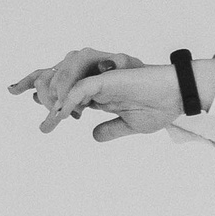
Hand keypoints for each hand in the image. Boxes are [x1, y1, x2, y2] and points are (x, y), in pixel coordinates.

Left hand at [7, 48, 177, 139]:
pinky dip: (67, 100)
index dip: (47, 97)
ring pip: (64, 83)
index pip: (66, 92)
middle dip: (38, 90)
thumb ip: (111, 129)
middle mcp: (95, 83)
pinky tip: (60, 114)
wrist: (178, 98)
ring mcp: (99, 79)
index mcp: (99, 93)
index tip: (36, 111)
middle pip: (56, 80)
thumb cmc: (160, 108)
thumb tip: (93, 136)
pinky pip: (79, 87)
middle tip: (36, 114)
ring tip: (49, 121)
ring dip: (53, 100)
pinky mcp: (105, 79)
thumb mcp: (132, 126)